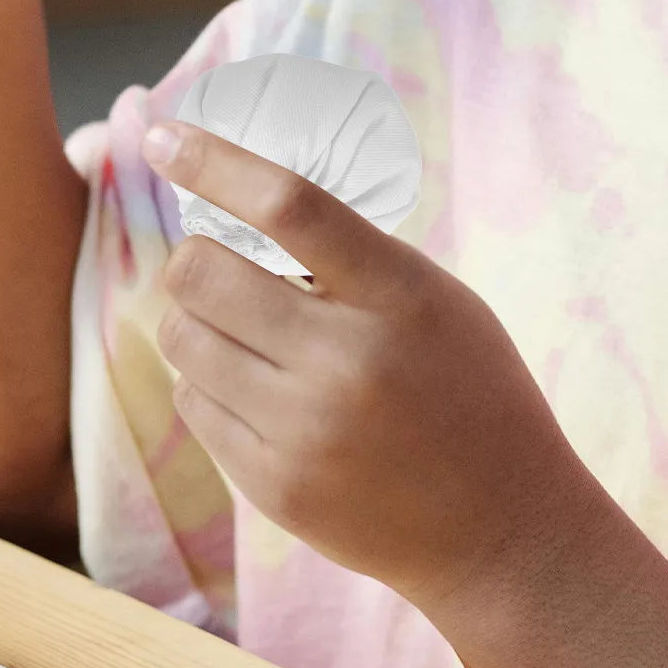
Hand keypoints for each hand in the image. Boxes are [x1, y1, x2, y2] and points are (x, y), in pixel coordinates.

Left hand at [140, 119, 592, 616]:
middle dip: (196, 259)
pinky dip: (211, 384)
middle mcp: (347, 359)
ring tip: (249, 337)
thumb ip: (347, 259)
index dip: (216, 162)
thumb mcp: (433, 298)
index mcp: (399, 293)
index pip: (290, 205)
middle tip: (222, 269)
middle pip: (203, 273)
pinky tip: (261, 394)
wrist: (502, 530)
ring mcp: (306, 430)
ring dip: (198, 323)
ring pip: (182, 339)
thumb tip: (232, 215)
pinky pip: (193, 404)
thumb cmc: (470, 390)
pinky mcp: (275, 487)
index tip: (166, 138)